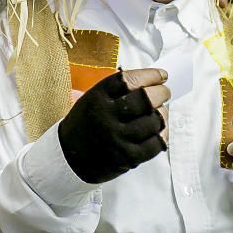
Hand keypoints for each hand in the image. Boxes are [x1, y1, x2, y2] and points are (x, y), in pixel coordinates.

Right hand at [58, 68, 169, 183]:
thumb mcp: (92, 99)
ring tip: (161, 111)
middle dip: (161, 93)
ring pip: (153, 121)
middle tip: (165, 92)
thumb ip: (116, 90)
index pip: (129, 80)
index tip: (161, 75)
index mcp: (97, 97)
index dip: (150, 75)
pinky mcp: (127, 158)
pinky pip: (155, 144)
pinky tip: (159, 130)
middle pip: (145, 99)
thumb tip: (150, 81)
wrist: (68, 157)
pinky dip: (162, 135)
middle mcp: (107, 116)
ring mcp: (118, 138)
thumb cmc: (86, 123)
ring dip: (163, 114)